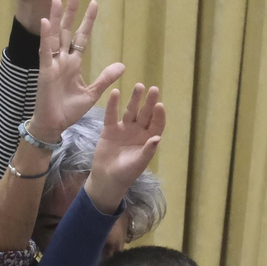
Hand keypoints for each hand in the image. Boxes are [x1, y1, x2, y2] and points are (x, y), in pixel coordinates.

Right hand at [27, 0, 124, 141]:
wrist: (54, 125)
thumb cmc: (69, 111)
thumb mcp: (92, 93)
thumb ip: (105, 78)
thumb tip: (122, 65)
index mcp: (73, 64)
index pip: (81, 37)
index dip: (87, 21)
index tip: (94, 4)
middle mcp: (62, 60)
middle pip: (66, 30)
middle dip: (70, 12)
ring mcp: (52, 64)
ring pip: (54, 35)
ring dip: (55, 17)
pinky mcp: (45, 71)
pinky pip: (45, 51)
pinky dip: (45, 36)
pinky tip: (45, 22)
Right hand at [84, 83, 164, 214]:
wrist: (106, 179)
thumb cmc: (126, 173)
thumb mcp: (138, 164)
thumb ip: (147, 151)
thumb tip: (157, 138)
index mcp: (148, 139)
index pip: (156, 124)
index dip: (159, 115)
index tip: (159, 105)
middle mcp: (138, 131)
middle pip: (145, 114)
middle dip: (149, 102)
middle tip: (154, 89)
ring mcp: (124, 129)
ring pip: (131, 111)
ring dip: (135, 99)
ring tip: (139, 86)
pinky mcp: (110, 129)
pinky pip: (112, 115)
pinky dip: (113, 104)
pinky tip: (115, 93)